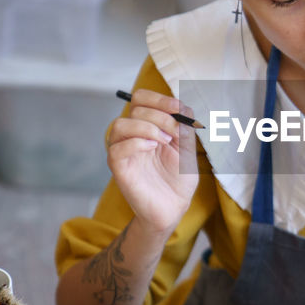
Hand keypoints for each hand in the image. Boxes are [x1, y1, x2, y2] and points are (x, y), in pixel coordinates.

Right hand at [106, 89, 198, 232]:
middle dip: (160, 116)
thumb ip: (184, 126)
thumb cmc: (179, 178)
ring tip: (164, 141)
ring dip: (146, 127)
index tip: (178, 108)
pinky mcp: (118, 169)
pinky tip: (152, 148)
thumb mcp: (188, 147)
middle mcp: (132, 136)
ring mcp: (123, 152)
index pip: (141, 98)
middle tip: (175, 134)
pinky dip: (136, 143)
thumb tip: (181, 106)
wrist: (174, 207)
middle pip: (135, 109)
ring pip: (119, 125)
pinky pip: (116, 149)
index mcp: (147, 126)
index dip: (159, 98)